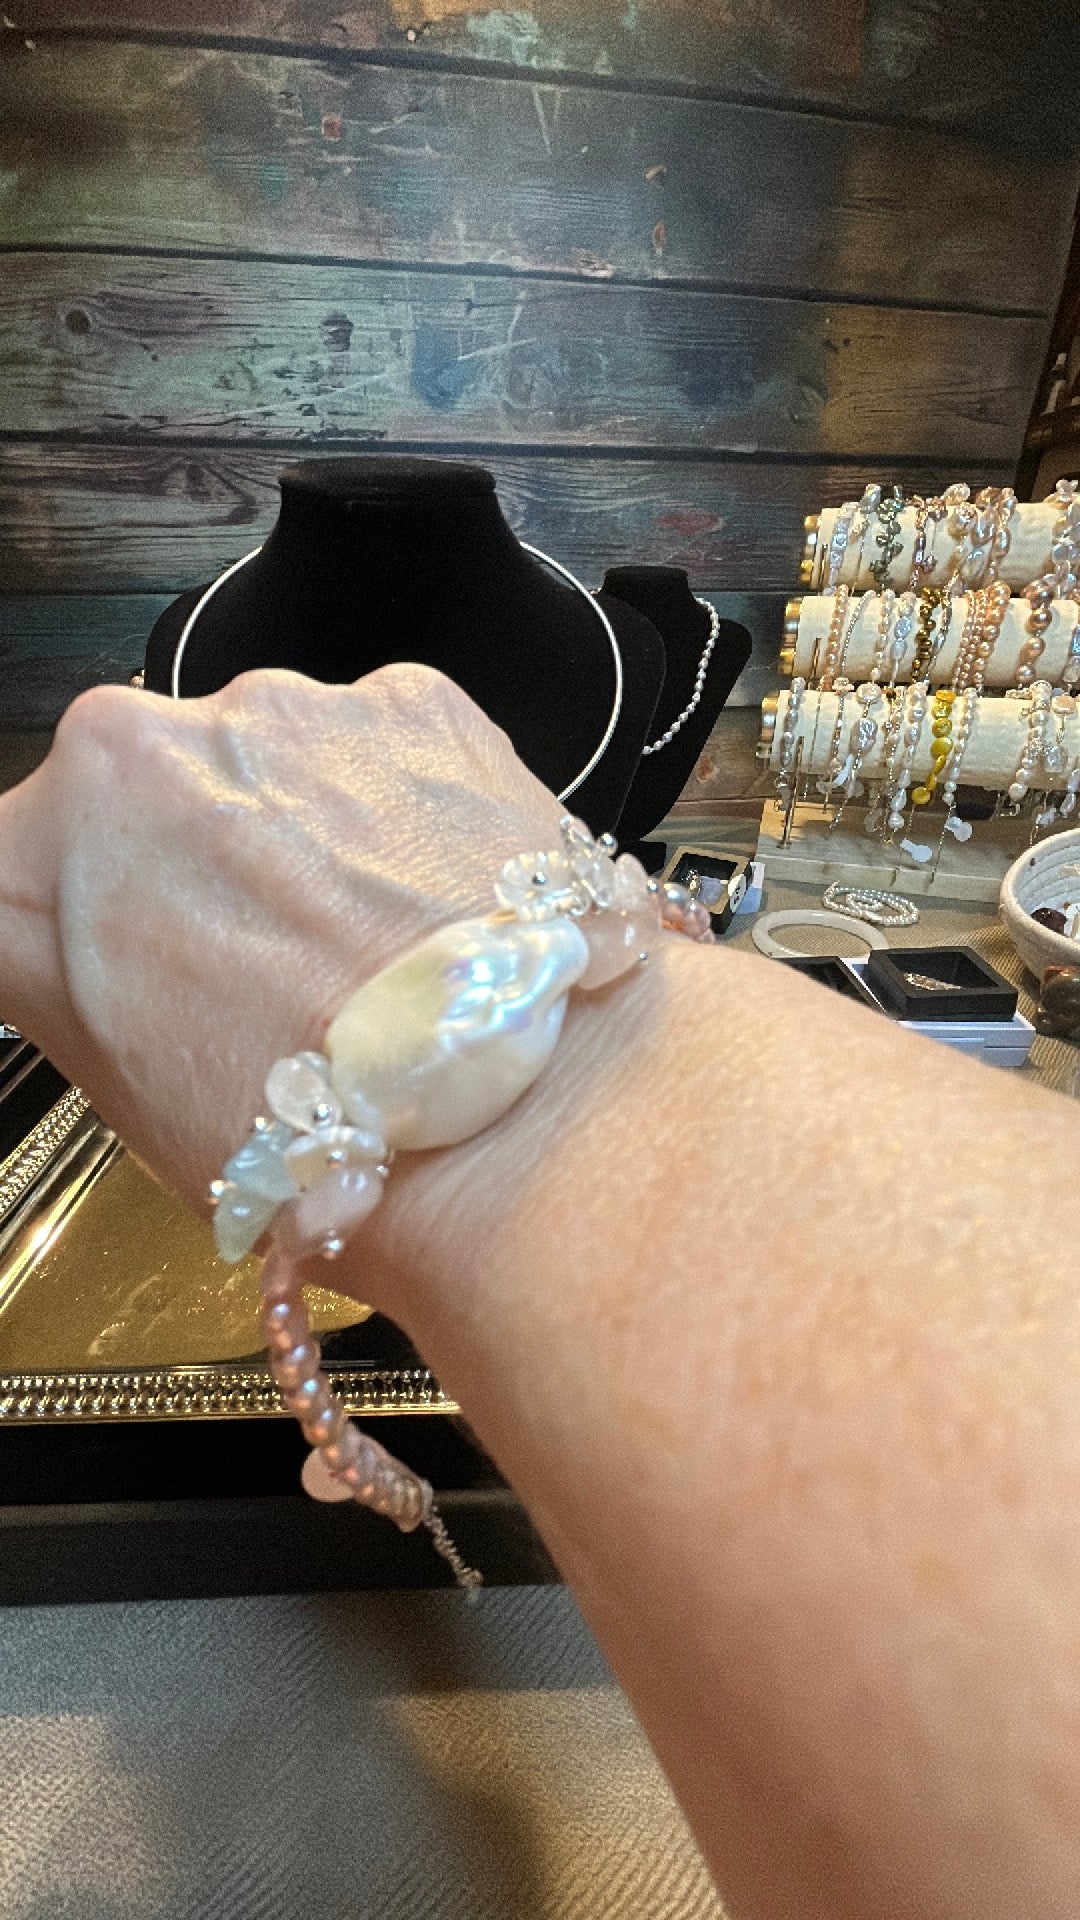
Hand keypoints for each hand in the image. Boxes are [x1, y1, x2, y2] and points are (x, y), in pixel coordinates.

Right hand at [0, 665, 562, 1212]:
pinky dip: (407, 805)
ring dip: (306, 830)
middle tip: (264, 957)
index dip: (78, 915)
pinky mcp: (409, 700)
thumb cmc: (323, 1146)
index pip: (25, 864)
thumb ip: (91, 976)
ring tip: (374, 943)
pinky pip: (387, 743)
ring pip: (273, 762)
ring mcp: (280, 713)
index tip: (122, 948)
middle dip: (195, 861)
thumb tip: (117, 952)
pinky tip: (440, 900)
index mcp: (29, 864)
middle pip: (146, 793)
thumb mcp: (133, 1093)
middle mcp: (136, 751)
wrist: (516, 1124)